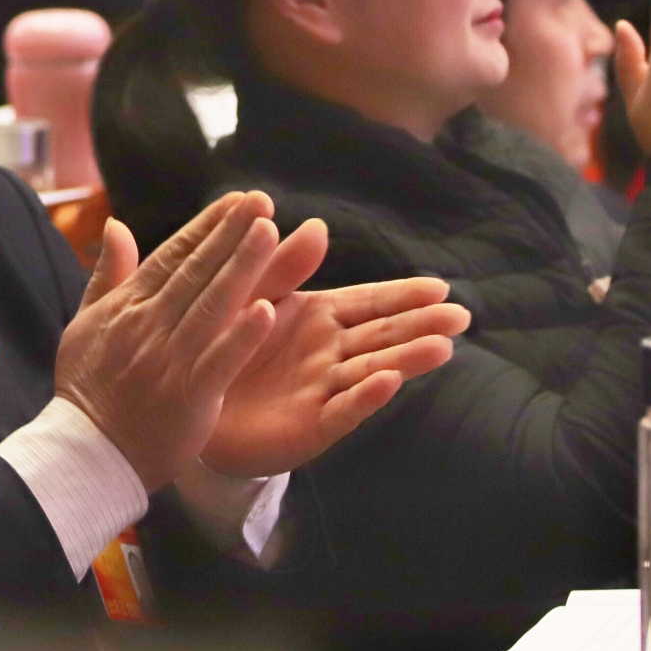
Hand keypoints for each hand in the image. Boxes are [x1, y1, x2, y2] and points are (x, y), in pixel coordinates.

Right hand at [54, 192, 282, 492]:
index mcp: (127, 308)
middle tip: (262, 201)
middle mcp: (149, 327)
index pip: (172, 256)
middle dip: (230, 233)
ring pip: (212, 305)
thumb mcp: (85, 324)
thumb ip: (107, 274)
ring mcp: (170, 360)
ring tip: (270, 233)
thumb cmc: (87, 389)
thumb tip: (117, 224)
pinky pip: (219, 361)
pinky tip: (267, 311)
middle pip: (196, 271)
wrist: (88, 454)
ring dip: (243, 267)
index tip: (236, 200)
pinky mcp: (189, 396)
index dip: (206, 227)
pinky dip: (241, 337)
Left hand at [197, 217, 464, 477]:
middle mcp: (330, 353)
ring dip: (407, 359)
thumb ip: (283, 266)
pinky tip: (389, 382)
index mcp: (320, 318)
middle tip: (462, 316)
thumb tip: (319, 225)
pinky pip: (341, 409)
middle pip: (384, 335)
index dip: (405, 295)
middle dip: (423, 324)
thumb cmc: (223, 345)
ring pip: (372, 370)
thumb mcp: (251, 297)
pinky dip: (365, 397)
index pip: (371, 303)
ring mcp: (324, 390)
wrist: (189, 406)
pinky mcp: (310, 426)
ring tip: (442, 347)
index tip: (441, 287)